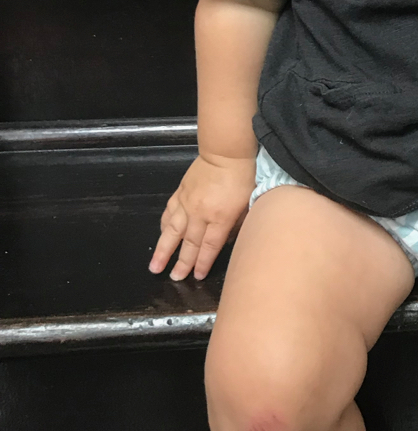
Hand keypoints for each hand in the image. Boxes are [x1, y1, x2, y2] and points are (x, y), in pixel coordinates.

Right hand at [149, 153, 256, 281]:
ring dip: (163, 250)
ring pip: (172, 231)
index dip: (202, 264)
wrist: (226, 152)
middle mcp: (199, 213)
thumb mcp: (248, 203)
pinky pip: (169, 213)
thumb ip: (238, 225)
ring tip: (155, 266)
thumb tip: (227, 241)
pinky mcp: (180, 193)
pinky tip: (161, 236)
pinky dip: (163, 227)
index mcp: (220, 217)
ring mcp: (186, 203)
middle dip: (181, 263)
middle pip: (189, 243)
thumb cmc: (243, 177)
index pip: (209, 247)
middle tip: (174, 278)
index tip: (196, 277)